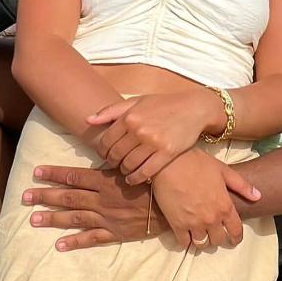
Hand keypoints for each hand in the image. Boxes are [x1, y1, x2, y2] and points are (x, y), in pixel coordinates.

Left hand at [22, 164, 158, 249]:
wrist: (171, 204)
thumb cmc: (153, 179)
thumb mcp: (133, 164)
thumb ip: (114, 158)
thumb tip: (99, 147)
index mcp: (104, 181)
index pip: (73, 176)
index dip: (54, 174)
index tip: (36, 172)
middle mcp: (101, 199)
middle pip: (68, 197)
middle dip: (45, 196)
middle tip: (24, 197)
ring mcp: (106, 217)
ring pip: (74, 218)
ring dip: (53, 218)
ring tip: (33, 219)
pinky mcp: (114, 232)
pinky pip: (91, 238)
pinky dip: (75, 241)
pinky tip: (58, 244)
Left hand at [89, 90, 220, 184]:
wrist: (193, 108)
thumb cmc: (163, 105)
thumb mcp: (136, 102)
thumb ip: (111, 111)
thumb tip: (88, 120)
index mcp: (129, 116)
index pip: (105, 141)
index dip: (102, 151)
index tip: (105, 154)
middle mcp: (139, 129)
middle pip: (115, 155)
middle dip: (111, 162)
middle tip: (114, 164)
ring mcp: (153, 142)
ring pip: (128, 165)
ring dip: (123, 171)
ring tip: (124, 170)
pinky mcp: (166, 153)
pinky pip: (145, 172)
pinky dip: (135, 178)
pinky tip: (133, 178)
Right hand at [151, 149, 260, 250]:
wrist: (170, 162)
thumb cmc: (197, 163)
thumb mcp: (223, 170)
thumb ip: (242, 185)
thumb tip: (258, 196)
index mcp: (224, 206)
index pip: (235, 231)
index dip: (236, 237)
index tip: (234, 239)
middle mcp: (211, 219)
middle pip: (218, 240)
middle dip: (218, 238)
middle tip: (214, 233)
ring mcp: (194, 223)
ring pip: (202, 244)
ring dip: (202, 240)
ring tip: (200, 234)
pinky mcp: (177, 225)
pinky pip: (184, 243)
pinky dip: (186, 241)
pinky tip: (186, 234)